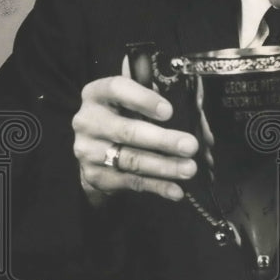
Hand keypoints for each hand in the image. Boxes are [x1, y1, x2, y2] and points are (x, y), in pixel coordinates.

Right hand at [72, 73, 197, 205]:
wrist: (93, 150)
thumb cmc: (121, 117)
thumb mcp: (130, 100)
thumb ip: (153, 97)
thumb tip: (192, 107)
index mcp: (97, 94)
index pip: (117, 89)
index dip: (143, 99)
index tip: (169, 112)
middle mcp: (88, 121)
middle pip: (127, 131)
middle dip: (163, 140)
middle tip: (190, 146)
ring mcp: (88, 150)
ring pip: (131, 159)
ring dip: (164, 166)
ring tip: (189, 169)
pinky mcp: (95, 175)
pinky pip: (130, 181)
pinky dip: (156, 186)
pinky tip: (175, 190)